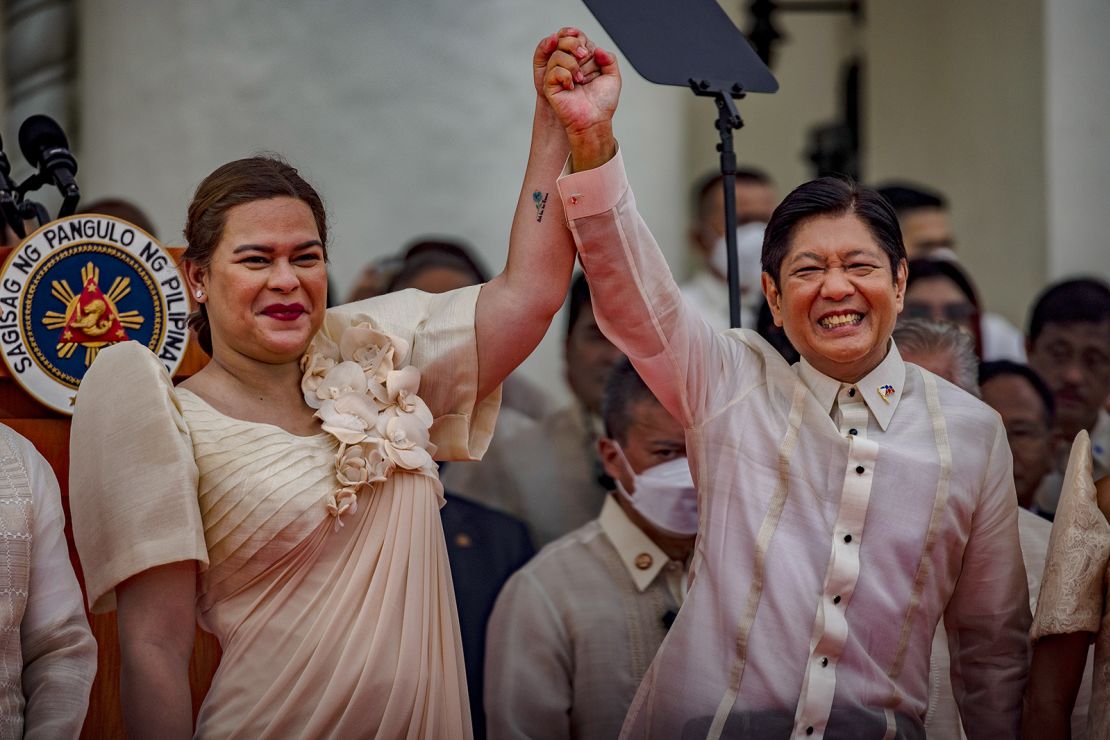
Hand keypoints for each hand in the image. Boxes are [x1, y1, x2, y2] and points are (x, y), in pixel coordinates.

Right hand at [537, 29, 619, 169]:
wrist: (595, 120)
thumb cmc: (603, 103)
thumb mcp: (613, 77)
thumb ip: (609, 59)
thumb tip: (597, 49)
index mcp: (581, 61)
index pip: (574, 38)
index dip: (579, 39)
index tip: (588, 49)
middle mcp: (568, 66)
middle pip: (562, 41)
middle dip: (574, 44)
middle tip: (584, 56)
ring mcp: (558, 76)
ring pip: (557, 55)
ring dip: (572, 64)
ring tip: (581, 79)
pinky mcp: (551, 86)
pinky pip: (553, 71)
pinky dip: (565, 75)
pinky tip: (572, 86)